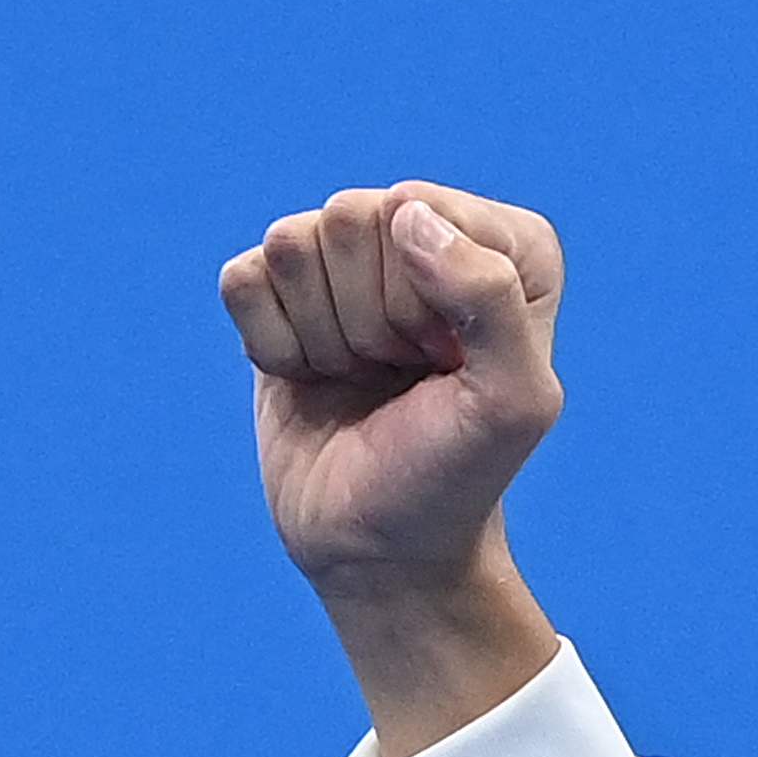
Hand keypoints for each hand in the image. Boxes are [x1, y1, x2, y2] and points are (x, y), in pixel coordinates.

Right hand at [217, 182, 567, 756]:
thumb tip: (408, 214)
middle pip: (349, 218)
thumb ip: (491, 297)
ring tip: (363, 379)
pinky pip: (244, 279)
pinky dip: (272, 344)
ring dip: (323, 333)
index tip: (450, 363)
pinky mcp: (280, 293)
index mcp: (509, 247)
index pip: (419, 211)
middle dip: (370, 318)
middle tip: (403, 377)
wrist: (380, 546)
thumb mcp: (513, 402)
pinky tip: (313, 379)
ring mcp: (351, 261)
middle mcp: (430, 236)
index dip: (425, 300)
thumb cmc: (456, 474)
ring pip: (292, 242)